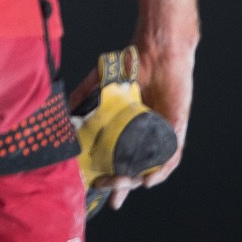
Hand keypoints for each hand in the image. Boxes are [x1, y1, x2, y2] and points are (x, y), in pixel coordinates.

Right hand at [73, 40, 193, 209]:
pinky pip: (171, 154)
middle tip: (109, 188)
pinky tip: (150, 178)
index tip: (97, 190)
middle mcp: (146, 134)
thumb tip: (65, 114)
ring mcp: (162, 132)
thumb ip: (84, 98)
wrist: (156, 51)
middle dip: (123, 184)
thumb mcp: (100, 85)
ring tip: (127, 185)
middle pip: (136, 167)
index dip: (111, 176)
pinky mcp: (176, 127)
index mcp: (129, 127)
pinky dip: (162, 168)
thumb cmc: (130, 65)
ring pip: (154, 165)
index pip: (120, 158)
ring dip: (140, 178)